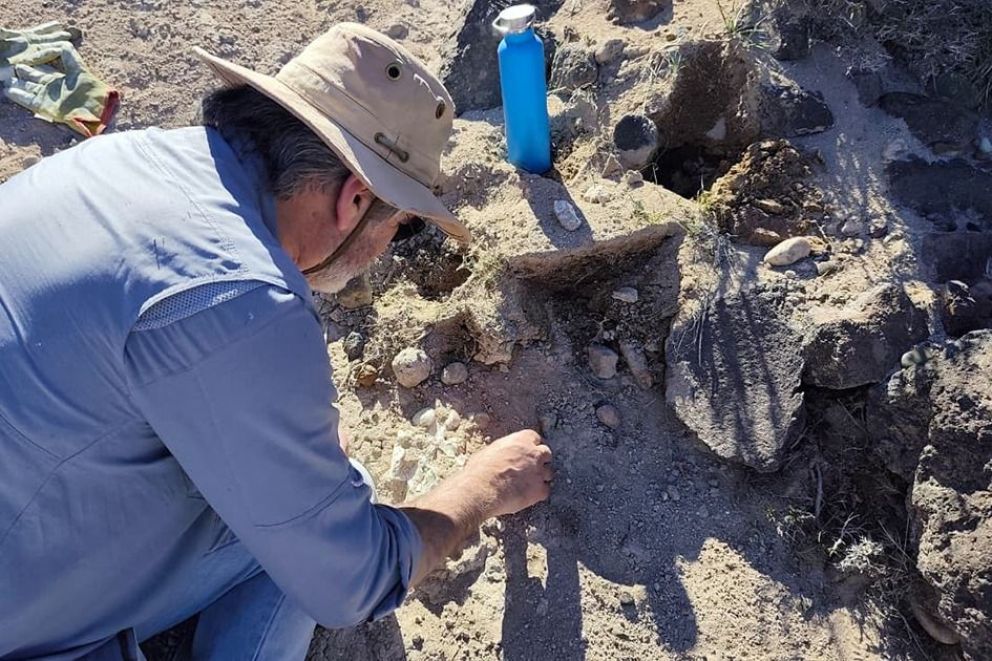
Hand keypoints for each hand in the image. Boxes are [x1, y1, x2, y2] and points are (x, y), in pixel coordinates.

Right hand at [1, 23, 117, 136]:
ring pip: (29, 88)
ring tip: (5, 79)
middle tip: (10, 65)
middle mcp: (55, 87)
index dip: (35, 60)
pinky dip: (19, 96)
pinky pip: (30, 101)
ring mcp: (50, 98)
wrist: (99, 112)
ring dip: (17, 83)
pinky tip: (8, 90)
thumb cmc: (93, 91)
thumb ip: (69, 56)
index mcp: (63, 77)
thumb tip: (61, 41)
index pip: (45, 67)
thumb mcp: (80, 69)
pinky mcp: (47, 109)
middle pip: (34, 77)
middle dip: (23, 72)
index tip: (25, 56)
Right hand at [464, 430, 551, 516]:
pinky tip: (527, 497)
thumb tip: (502, 456)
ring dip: (540, 478)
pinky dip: (538, 494)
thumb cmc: (479, 470)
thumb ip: (504, 451)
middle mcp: (534, 454)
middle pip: (546, 453)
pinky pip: (545, 491)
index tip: (527, 452)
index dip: (530, 446)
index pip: (534, 437)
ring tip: (527, 485)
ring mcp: (539, 472)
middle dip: (540, 460)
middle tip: (530, 468)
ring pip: (548, 473)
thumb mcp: (489, 451)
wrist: (482, 489)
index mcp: (521, 440)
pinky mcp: (540, 490)